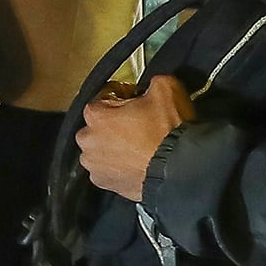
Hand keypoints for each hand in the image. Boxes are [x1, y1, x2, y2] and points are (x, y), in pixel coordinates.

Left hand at [78, 75, 189, 199]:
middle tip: (138, 123)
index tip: (135, 98)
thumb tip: (151, 85)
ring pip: (101, 149)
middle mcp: (88, 141)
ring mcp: (94, 165)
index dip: (122, 95)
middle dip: (114, 123)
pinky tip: (137, 161)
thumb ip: (152, 81)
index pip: (103, 97)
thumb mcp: (166, 89)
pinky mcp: (105, 184)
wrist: (178, 170)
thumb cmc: (167, 131)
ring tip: (139, 145)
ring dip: (114, 145)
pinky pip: (108, 169)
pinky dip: (119, 165)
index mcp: (95, 115)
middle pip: (98, 125)